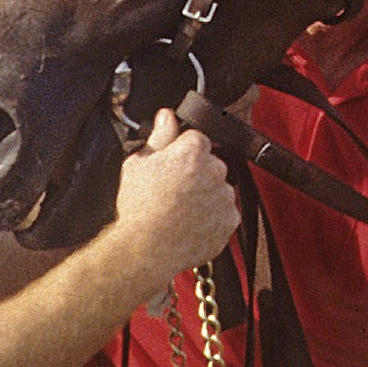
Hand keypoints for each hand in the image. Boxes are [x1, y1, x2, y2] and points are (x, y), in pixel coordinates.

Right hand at [112, 109, 238, 282]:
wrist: (142, 251)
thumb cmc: (137, 209)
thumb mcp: (137, 165)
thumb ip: (159, 137)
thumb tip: (167, 115)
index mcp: (194, 150)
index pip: (196, 139)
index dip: (181, 153)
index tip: (170, 168)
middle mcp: (216, 169)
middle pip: (210, 163)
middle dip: (196, 173)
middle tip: (172, 192)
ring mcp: (225, 196)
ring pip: (218, 189)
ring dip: (206, 196)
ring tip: (179, 212)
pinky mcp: (230, 220)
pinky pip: (224, 213)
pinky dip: (212, 218)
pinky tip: (190, 225)